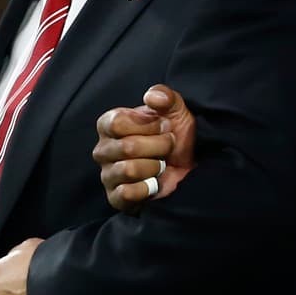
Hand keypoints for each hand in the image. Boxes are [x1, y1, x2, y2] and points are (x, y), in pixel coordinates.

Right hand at [94, 85, 196, 210]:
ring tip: (161, 164)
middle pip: (127, 147)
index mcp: (110, 124)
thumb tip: (151, 97)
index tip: (163, 126)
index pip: (117, 123)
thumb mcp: (176, 110)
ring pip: (128, 170)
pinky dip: (147, 188)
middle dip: (158, 146)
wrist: (191, 165)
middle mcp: (103, 149)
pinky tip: (154, 183)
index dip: (147, 125)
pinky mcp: (115, 197)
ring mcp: (108, 174)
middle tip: (168, 146)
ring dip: (155, 166)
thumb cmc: (178, 134)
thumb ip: (165, 96)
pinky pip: (126, 193)